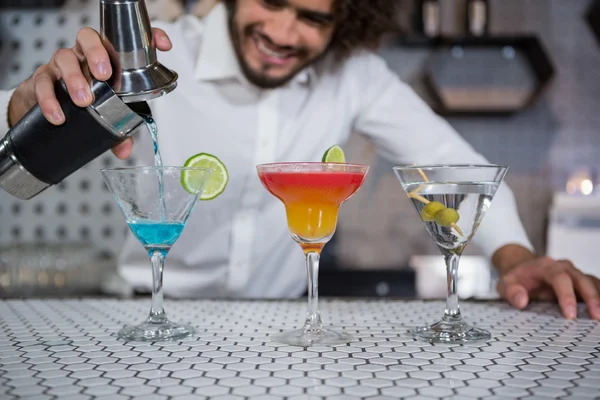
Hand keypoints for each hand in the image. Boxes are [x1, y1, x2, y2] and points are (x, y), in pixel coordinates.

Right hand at [7, 27, 172, 158]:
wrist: (46, 108)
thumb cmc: (83, 101)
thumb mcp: (106, 114)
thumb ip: (119, 131)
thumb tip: (125, 149)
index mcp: (105, 58)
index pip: (125, 41)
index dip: (146, 37)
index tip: (164, 46)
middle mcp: (82, 56)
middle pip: (88, 37)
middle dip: (97, 53)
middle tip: (104, 75)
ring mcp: (61, 65)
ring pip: (64, 57)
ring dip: (75, 78)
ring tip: (84, 101)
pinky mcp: (41, 78)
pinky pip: (42, 82)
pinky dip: (49, 99)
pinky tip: (58, 115)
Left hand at [495, 255, 599, 319]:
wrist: (521, 268)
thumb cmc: (516, 278)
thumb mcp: (505, 284)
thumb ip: (511, 292)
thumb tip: (521, 302)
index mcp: (545, 267)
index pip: (560, 278)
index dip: (567, 296)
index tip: (570, 315)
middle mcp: (563, 267)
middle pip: (581, 279)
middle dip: (591, 297)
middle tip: (596, 316)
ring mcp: (573, 272)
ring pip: (591, 282)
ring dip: (598, 298)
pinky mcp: (579, 280)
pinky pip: (593, 286)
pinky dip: (598, 296)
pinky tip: (599, 310)